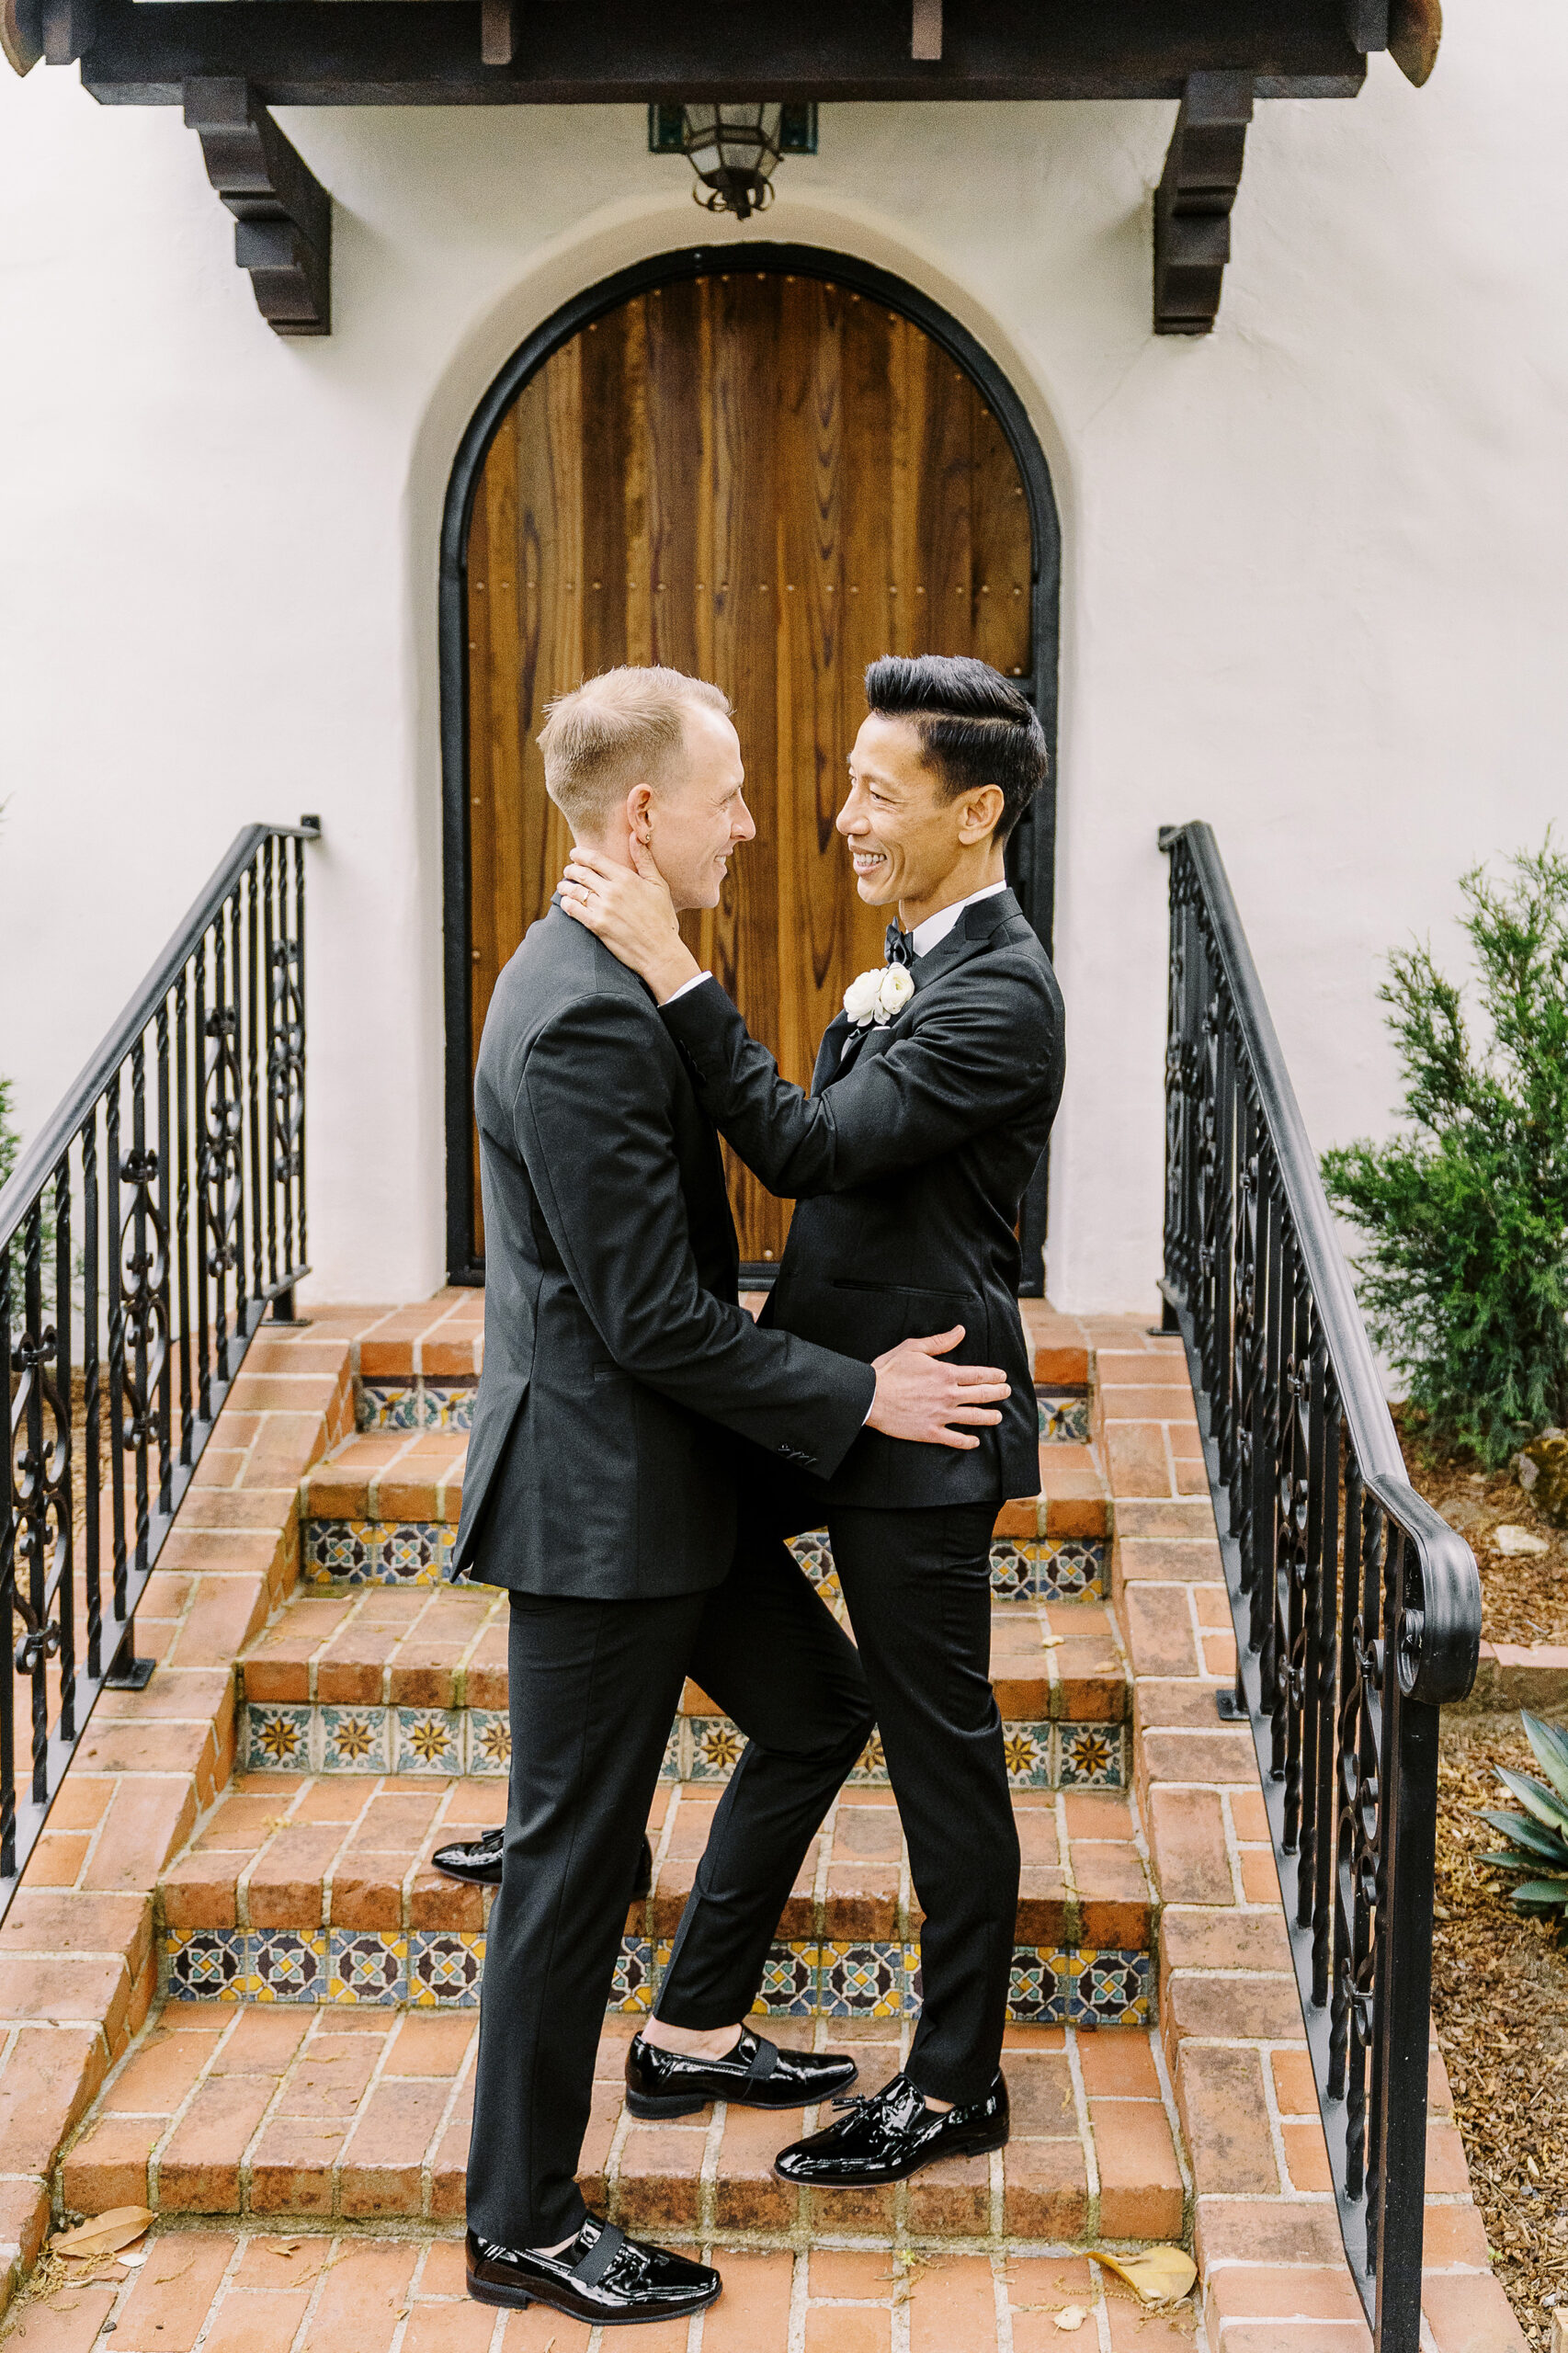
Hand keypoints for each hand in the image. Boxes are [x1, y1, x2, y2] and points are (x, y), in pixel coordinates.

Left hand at [560, 843, 701, 1001]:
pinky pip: (573, 909)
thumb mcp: (659, 885)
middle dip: (571, 870)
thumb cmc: (662, 918)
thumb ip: (644, 860)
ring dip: (565, 886)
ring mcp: (603, 909)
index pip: (595, 859)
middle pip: (581, 873)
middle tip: (568, 871)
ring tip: (564, 886)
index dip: (580, 854)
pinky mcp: (597, 926)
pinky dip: (567, 903)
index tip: (575, 854)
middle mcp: (612, 891)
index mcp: (626, 878)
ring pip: (574, 891)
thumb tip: (635, 836)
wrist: (660, 951)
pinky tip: (567, 903)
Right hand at [866, 1327, 1009, 1450]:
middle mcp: (948, 1395)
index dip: (993, 1375)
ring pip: (973, 1418)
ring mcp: (940, 1415)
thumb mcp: (914, 1348)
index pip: (978, 1375)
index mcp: (946, 1373)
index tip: (1002, 1376)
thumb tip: (960, 1331)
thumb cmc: (890, 1370)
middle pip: (981, 1395)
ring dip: (989, 1417)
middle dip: (998, 1394)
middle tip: (1006, 1393)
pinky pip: (954, 1439)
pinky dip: (967, 1441)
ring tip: (998, 1417)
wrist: (870, 1396)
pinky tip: (975, 1441)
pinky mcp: (930, 1432)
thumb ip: (940, 1341)